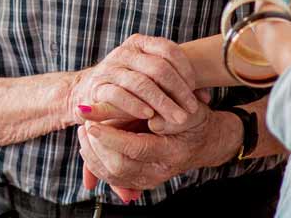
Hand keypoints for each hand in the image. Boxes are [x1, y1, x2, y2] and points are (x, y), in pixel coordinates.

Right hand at [68, 35, 201, 128]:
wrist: (93, 92)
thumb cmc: (132, 87)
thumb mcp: (154, 81)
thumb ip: (178, 85)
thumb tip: (206, 98)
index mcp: (140, 44)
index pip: (168, 49)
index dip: (185, 71)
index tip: (195, 92)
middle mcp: (124, 52)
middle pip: (157, 67)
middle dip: (178, 91)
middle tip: (191, 111)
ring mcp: (110, 68)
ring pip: (140, 82)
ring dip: (162, 103)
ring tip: (177, 119)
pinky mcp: (97, 87)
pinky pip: (118, 94)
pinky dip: (135, 105)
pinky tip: (149, 115)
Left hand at [77, 108, 239, 191]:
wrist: (206, 141)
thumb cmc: (193, 119)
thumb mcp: (187, 109)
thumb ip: (165, 111)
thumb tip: (145, 116)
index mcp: (171, 152)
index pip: (135, 148)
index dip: (110, 136)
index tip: (91, 122)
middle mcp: (159, 171)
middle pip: (119, 166)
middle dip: (96, 145)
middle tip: (86, 124)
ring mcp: (149, 179)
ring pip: (112, 175)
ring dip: (92, 154)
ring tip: (84, 131)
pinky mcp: (140, 181)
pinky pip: (112, 179)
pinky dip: (95, 163)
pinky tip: (88, 145)